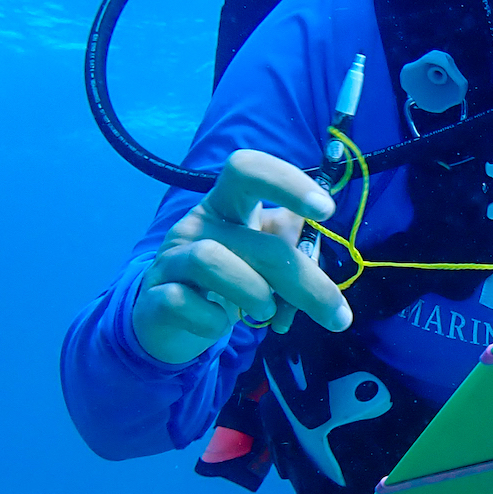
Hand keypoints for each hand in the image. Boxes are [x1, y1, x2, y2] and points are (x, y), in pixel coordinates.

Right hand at [132, 149, 350, 364]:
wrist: (169, 318)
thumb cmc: (230, 279)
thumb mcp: (263, 258)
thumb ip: (296, 252)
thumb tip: (318, 262)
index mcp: (227, 204)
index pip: (246, 169)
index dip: (287, 182)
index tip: (326, 210)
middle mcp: (197, 223)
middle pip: (260, 241)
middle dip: (307, 282)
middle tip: (338, 316)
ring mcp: (172, 258)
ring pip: (213, 262)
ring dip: (255, 295)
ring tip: (265, 311)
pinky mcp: (154, 296)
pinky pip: (183, 303)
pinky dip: (211, 322)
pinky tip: (219, 324)